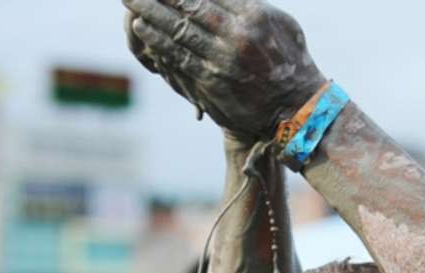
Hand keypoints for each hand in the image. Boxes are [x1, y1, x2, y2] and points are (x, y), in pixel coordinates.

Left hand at [123, 0, 325, 139]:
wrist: (296, 110)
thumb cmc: (291, 62)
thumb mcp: (283, 24)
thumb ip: (255, 5)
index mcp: (255, 16)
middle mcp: (237, 35)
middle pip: (189, 6)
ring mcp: (222, 60)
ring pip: (178, 31)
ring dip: (150, 13)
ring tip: (129, 0)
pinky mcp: (212, 82)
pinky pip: (179, 58)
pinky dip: (157, 42)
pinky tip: (142, 28)